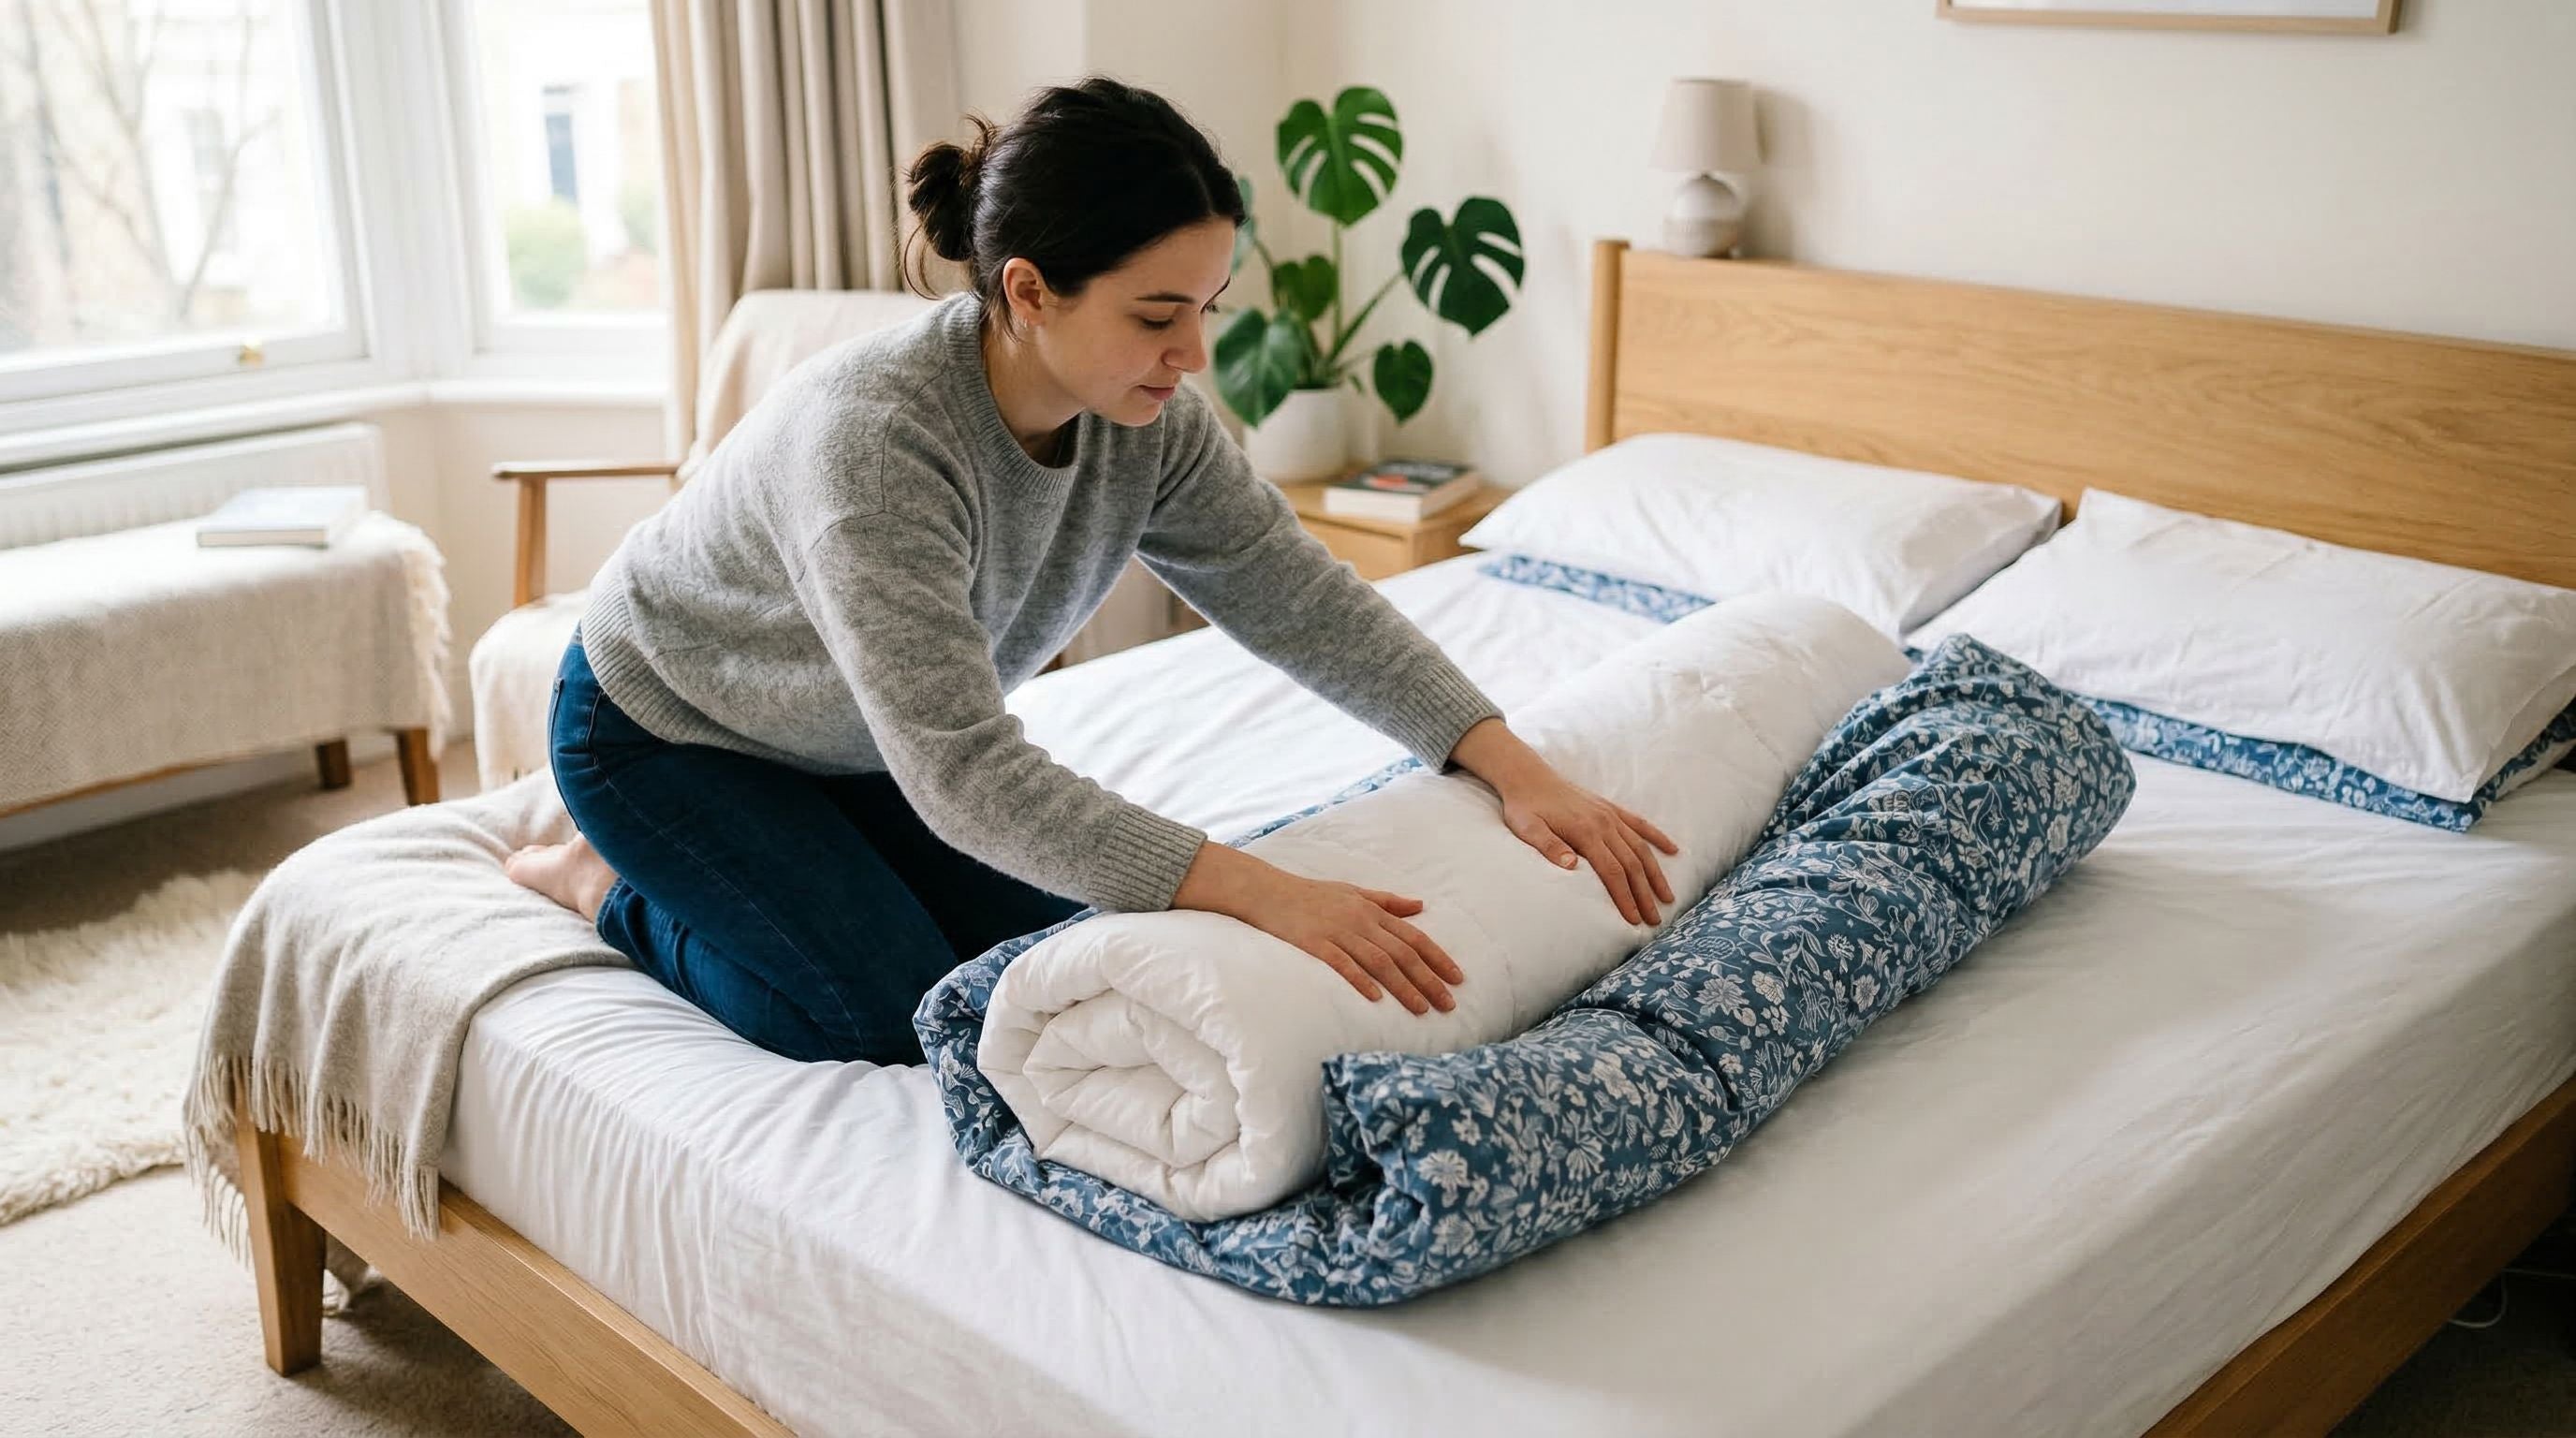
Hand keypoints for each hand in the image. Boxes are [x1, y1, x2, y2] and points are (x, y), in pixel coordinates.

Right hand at [1171, 845, 1462, 1013]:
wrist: (1269, 890)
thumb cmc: (1312, 894)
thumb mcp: (1354, 891)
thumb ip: (1388, 901)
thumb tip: (1421, 906)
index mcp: (1372, 910)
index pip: (1414, 937)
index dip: (1438, 958)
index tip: (1458, 978)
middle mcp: (1360, 921)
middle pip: (1403, 953)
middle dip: (1429, 980)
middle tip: (1448, 1004)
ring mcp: (1337, 933)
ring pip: (1379, 962)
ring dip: (1403, 987)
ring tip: (1421, 1009)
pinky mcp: (1314, 944)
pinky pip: (1341, 964)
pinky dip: (1360, 980)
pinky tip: (1376, 998)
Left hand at [1496, 769, 1679, 925]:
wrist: (1528, 776)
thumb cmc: (1524, 807)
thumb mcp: (1528, 829)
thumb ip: (1549, 846)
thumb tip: (1571, 866)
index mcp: (1585, 832)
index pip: (1612, 871)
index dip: (1624, 897)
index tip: (1633, 919)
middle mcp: (1603, 823)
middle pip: (1631, 864)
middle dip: (1644, 894)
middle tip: (1654, 920)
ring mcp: (1609, 815)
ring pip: (1640, 847)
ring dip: (1655, 873)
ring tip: (1667, 897)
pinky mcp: (1610, 808)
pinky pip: (1639, 824)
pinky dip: (1657, 837)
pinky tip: (1672, 850)